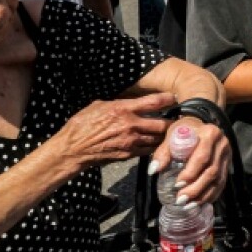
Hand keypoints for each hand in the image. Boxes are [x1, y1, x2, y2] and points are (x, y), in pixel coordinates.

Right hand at [55, 92, 174, 171]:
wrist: (71, 149)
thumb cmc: (82, 124)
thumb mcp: (99, 105)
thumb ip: (118, 102)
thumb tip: (130, 98)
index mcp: (123, 109)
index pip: (154, 102)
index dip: (169, 99)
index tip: (177, 97)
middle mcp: (130, 125)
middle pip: (163, 124)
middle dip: (173, 122)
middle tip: (180, 119)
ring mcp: (130, 141)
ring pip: (158, 139)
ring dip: (166, 136)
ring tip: (172, 132)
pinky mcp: (128, 154)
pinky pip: (148, 150)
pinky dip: (155, 147)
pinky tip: (158, 143)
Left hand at [148, 119, 230, 206]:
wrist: (201, 123)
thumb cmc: (185, 129)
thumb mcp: (173, 134)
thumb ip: (163, 152)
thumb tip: (153, 170)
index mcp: (210, 134)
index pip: (202, 157)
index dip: (190, 173)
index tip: (177, 185)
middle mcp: (222, 144)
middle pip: (212, 171)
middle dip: (196, 188)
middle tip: (181, 200)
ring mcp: (227, 155)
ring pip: (218, 180)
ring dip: (203, 195)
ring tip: (188, 205)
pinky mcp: (228, 164)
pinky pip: (222, 183)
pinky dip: (212, 195)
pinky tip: (200, 202)